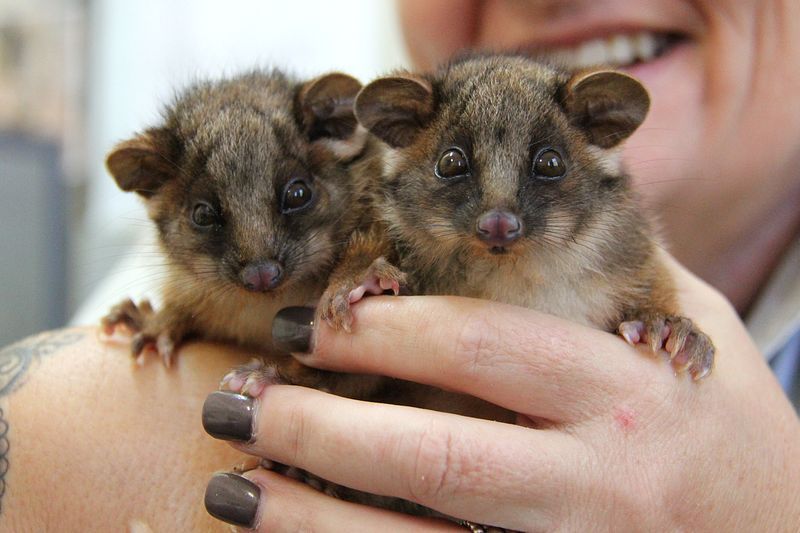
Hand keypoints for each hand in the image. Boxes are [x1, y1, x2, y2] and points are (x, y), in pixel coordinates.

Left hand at [202, 254, 799, 530]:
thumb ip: (615, 271)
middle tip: (239, 402)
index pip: (482, 346)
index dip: (381, 331)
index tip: (309, 322)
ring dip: (312, 518)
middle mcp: (597, 481)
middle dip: (321, 428)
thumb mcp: (693, 335)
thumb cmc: (730, 430)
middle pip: (436, 453)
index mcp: (626, 391)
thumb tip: (554, 200)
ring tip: (231, 487)